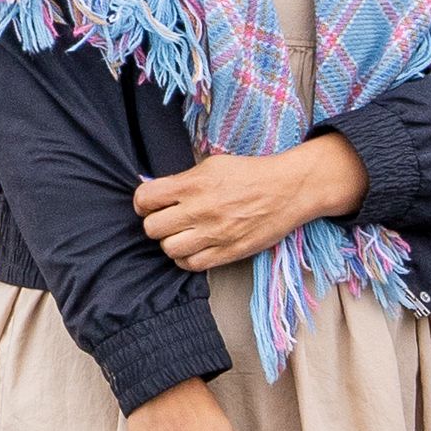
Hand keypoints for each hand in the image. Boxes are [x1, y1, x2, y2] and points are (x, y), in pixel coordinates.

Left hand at [129, 135, 362, 269]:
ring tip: (181, 235)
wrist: (288, 189)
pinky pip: (191, 265)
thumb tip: (156, 191)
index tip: (150, 205)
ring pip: (169, 249)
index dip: (142, 203)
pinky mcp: (228, 252)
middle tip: (167, 221)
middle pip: (152, 228)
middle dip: (155, 224)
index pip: (145, 198)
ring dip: (170, 243)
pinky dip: (186, 259)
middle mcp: (200, 209)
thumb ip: (183, 179)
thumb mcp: (213, 165)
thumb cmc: (251, 174)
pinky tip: (193, 249)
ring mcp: (214, 233)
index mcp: (193, 183)